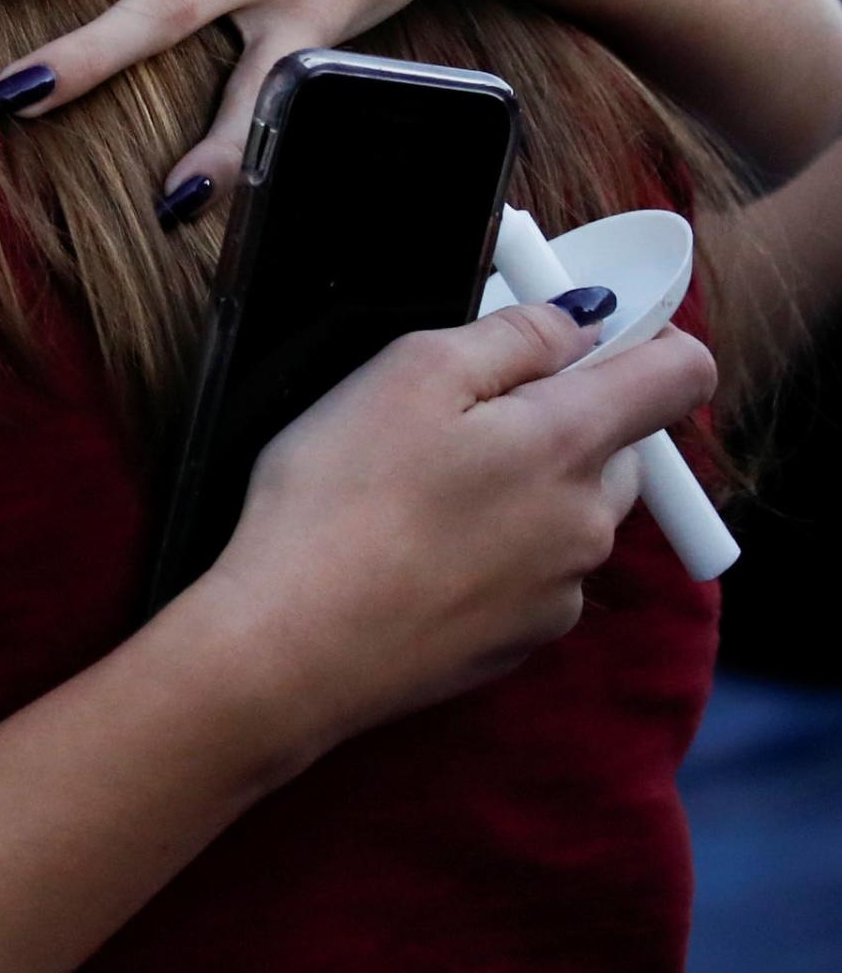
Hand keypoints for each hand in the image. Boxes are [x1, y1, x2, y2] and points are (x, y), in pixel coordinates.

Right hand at [188, 301, 716, 753]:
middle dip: (558, 420)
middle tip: (456, 418)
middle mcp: (588, 522)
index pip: (681, 374)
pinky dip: (491, 553)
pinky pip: (533, 575)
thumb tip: (582, 323)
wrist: (290, 650)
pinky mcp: (520, 643)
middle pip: (619, 446)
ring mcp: (560, 592)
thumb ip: (512, 336)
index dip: (644, 339)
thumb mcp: (406, 373)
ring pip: (570, 513)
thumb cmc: (336, 501)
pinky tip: (414, 554)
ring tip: (418, 495)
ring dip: (522, 490)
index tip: (576, 338)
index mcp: (571, 442)